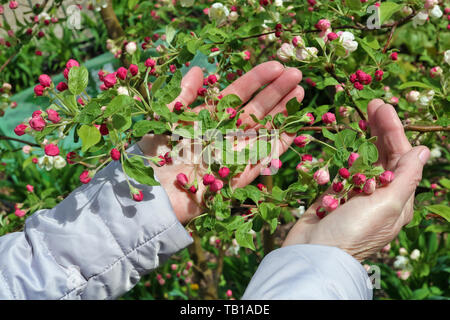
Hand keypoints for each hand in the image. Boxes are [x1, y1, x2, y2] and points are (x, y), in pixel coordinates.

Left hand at [138, 62, 303, 224]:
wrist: (154, 194)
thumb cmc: (155, 156)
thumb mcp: (167, 119)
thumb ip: (185, 96)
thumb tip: (198, 69)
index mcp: (208, 120)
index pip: (237, 95)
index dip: (256, 80)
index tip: (275, 65)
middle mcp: (225, 135)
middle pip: (256, 110)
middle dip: (276, 91)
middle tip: (296, 72)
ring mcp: (235, 154)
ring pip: (265, 129)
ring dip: (283, 111)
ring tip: (300, 90)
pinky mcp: (242, 175)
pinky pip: (265, 156)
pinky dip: (282, 141)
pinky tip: (297, 124)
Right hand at [282, 99, 429, 260]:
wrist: (313, 253)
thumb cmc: (354, 231)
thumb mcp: (387, 204)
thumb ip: (405, 176)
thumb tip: (424, 150)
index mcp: (398, 200)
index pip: (401, 158)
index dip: (394, 131)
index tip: (382, 107)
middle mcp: (380, 196)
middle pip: (383, 156)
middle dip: (379, 129)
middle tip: (371, 103)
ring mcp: (355, 195)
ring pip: (362, 160)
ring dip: (362, 139)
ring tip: (359, 116)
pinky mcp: (334, 196)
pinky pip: (341, 171)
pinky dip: (343, 156)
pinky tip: (343, 142)